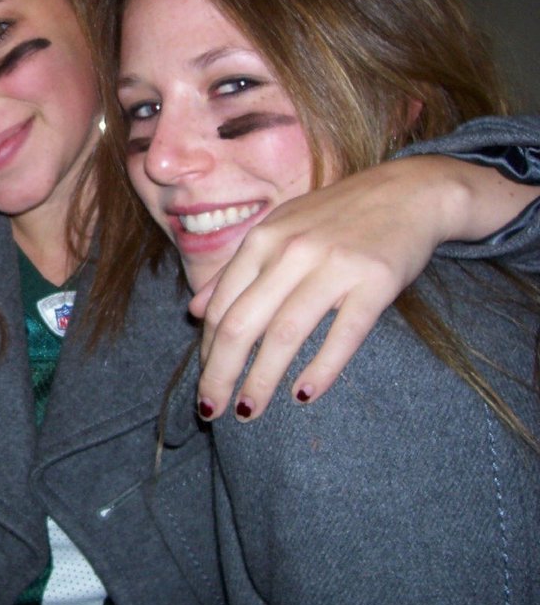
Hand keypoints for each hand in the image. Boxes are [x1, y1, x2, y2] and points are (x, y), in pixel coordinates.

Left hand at [192, 155, 539, 420]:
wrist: (408, 192)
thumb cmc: (334, 217)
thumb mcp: (277, 231)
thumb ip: (236, 271)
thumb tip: (195, 311)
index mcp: (262, 240)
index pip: (222, 307)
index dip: (208, 352)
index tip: (205, 384)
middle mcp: (291, 251)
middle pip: (242, 325)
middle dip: (221, 374)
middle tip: (211, 412)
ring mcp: (333, 266)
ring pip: (285, 334)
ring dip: (262, 380)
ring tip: (249, 413)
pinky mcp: (375, 281)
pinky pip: (342, 334)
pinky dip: (321, 368)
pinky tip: (304, 395)